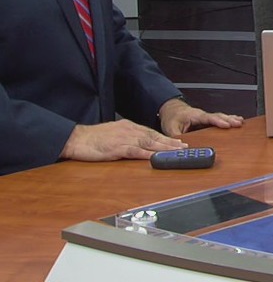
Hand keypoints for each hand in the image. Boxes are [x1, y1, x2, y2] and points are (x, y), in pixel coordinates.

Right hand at [60, 120, 186, 161]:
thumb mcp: (113, 134)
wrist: (76, 138)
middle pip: (154, 137)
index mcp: (128, 127)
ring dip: (164, 148)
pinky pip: (134, 151)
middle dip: (170, 142)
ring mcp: (124, 139)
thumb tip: (139, 144)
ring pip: (148, 143)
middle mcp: (129, 131)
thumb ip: (127, 138)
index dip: (166, 138)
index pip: (151, 133)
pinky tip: (155, 157)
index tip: (178, 142)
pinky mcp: (117, 148)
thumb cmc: (92, 138)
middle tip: (184, 147)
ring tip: (176, 152)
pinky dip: (146, 154)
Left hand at [158, 98, 243, 136]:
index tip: (226, 125)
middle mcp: (202, 115)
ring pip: (220, 116)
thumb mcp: (170, 128)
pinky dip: (228, 120)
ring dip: (230, 119)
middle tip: (238, 124)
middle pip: (218, 116)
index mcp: (194, 115)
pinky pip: (219, 119)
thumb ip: (176, 137)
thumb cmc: (172, 117)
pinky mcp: (206, 120)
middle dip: (229, 119)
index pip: (208, 118)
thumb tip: (181, 146)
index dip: (218, 121)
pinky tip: (235, 121)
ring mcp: (205, 117)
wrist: (171, 110)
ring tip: (240, 122)